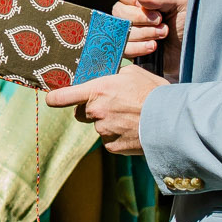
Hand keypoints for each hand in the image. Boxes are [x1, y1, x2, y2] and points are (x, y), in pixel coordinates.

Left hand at [47, 63, 164, 155]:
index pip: (63, 96)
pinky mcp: (112, 147)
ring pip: (99, 126)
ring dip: (109, 122)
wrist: (170, 120)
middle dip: (92, 109)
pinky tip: (133, 129)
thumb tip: (107, 78)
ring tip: (131, 116)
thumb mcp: (132, 74)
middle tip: (112, 104)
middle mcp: (96, 111)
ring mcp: (103, 131)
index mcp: (97, 90)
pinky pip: (109, 140)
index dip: (54, 98)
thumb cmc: (153, 92)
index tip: (50, 98)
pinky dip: (118, 136)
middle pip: (82, 112)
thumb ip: (113, 76)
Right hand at [111, 0, 186, 67]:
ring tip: (162, 34)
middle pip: (118, 11)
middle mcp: (131, 13)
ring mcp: (128, 32)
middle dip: (139, 17)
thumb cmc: (187, 23)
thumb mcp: (179, 4)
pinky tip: (153, 46)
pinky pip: (122, 48)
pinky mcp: (130, 50)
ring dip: (143, 33)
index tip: (141, 4)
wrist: (192, 50)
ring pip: (120, 30)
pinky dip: (138, 48)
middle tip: (159, 20)